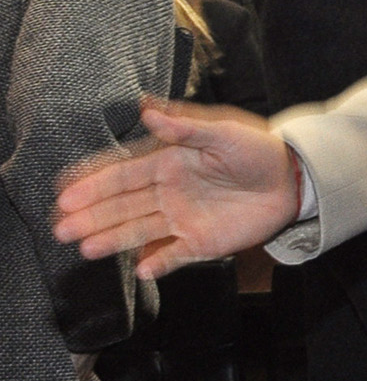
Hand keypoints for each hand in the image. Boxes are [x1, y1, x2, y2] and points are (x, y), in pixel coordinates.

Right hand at [54, 99, 300, 279]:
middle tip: (60, 226)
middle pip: (122, 205)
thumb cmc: (257, 149)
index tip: (63, 192)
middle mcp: (168, 192)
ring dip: (113, 240)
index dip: (93, 183)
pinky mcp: (201, 242)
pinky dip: (157, 264)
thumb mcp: (223, 132)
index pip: (123, 174)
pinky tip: (140, 271)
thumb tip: (145, 109)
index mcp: (169, 163)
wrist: (292, 178)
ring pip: (138, 231)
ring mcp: (181, 219)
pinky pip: (173, 255)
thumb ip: (185, 127)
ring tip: (85, 248)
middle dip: (90, 215)